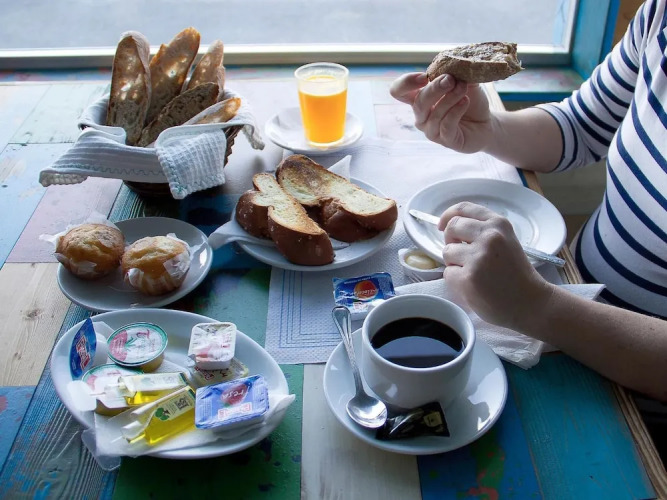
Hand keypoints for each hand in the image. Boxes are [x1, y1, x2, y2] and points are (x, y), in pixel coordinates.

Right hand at [389, 72, 492, 153]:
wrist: (486, 122)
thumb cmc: (470, 100)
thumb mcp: (463, 80)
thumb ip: (455, 71)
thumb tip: (452, 62)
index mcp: (419, 98)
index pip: (398, 91)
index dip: (406, 83)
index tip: (424, 77)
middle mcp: (422, 115)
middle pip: (418, 102)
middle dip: (435, 88)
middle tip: (451, 79)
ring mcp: (432, 130)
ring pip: (434, 114)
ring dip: (450, 98)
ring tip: (463, 87)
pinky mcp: (446, 140)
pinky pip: (446, 125)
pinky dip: (456, 111)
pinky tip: (465, 101)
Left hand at [438, 202, 553, 329]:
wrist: (531, 303)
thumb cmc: (517, 275)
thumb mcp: (506, 242)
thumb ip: (484, 232)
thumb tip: (452, 229)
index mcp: (498, 224)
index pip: (464, 208)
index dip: (448, 215)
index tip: (442, 224)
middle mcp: (489, 236)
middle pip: (452, 227)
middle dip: (450, 241)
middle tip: (461, 254)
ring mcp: (478, 256)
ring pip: (447, 252)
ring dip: (454, 263)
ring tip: (474, 274)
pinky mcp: (468, 277)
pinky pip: (448, 274)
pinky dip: (456, 281)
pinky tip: (473, 286)